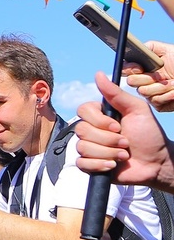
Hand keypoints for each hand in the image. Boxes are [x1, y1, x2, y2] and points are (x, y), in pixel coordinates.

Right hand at [75, 71, 173, 190]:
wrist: (156, 163)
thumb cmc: (149, 135)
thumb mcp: (137, 110)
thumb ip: (116, 93)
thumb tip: (98, 74)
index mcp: (100, 115)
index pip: (82, 111)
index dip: (99, 120)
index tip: (117, 126)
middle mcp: (92, 130)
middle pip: (82, 130)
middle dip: (108, 139)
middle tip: (126, 142)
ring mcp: (89, 148)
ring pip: (83, 147)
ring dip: (108, 153)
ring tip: (123, 155)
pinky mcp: (89, 165)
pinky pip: (82, 163)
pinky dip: (100, 165)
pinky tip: (113, 165)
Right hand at [123, 41, 173, 111]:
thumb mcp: (167, 50)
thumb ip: (149, 47)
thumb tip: (135, 49)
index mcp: (144, 68)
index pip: (126, 69)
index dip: (131, 69)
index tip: (140, 68)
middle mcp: (145, 81)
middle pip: (131, 81)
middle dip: (147, 78)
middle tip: (161, 76)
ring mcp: (151, 93)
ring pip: (143, 91)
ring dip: (161, 86)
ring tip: (173, 82)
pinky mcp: (159, 104)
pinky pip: (155, 101)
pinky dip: (167, 95)